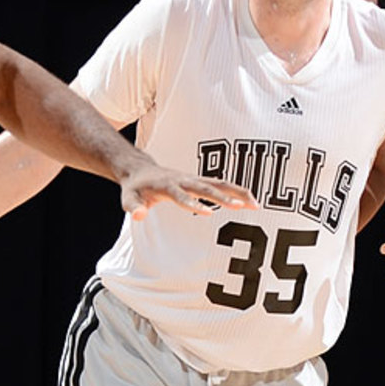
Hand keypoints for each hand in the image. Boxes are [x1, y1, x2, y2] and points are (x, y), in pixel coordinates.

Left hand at [119, 167, 257, 220]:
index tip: (209, 213)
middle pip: (208, 187)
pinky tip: (250, 202)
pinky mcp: (201, 180)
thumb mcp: (128, 198)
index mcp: (167, 185)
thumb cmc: (135, 188)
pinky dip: (237, 192)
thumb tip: (139, 216)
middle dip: (226, 197)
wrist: (141, 169)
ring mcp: (194, 179)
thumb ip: (133, 207)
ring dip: (238, 193)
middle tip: (243, 207)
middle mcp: (184, 180)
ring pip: (220, 183)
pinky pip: (222, 185)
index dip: (194, 204)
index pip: (182, 195)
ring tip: (256, 205)